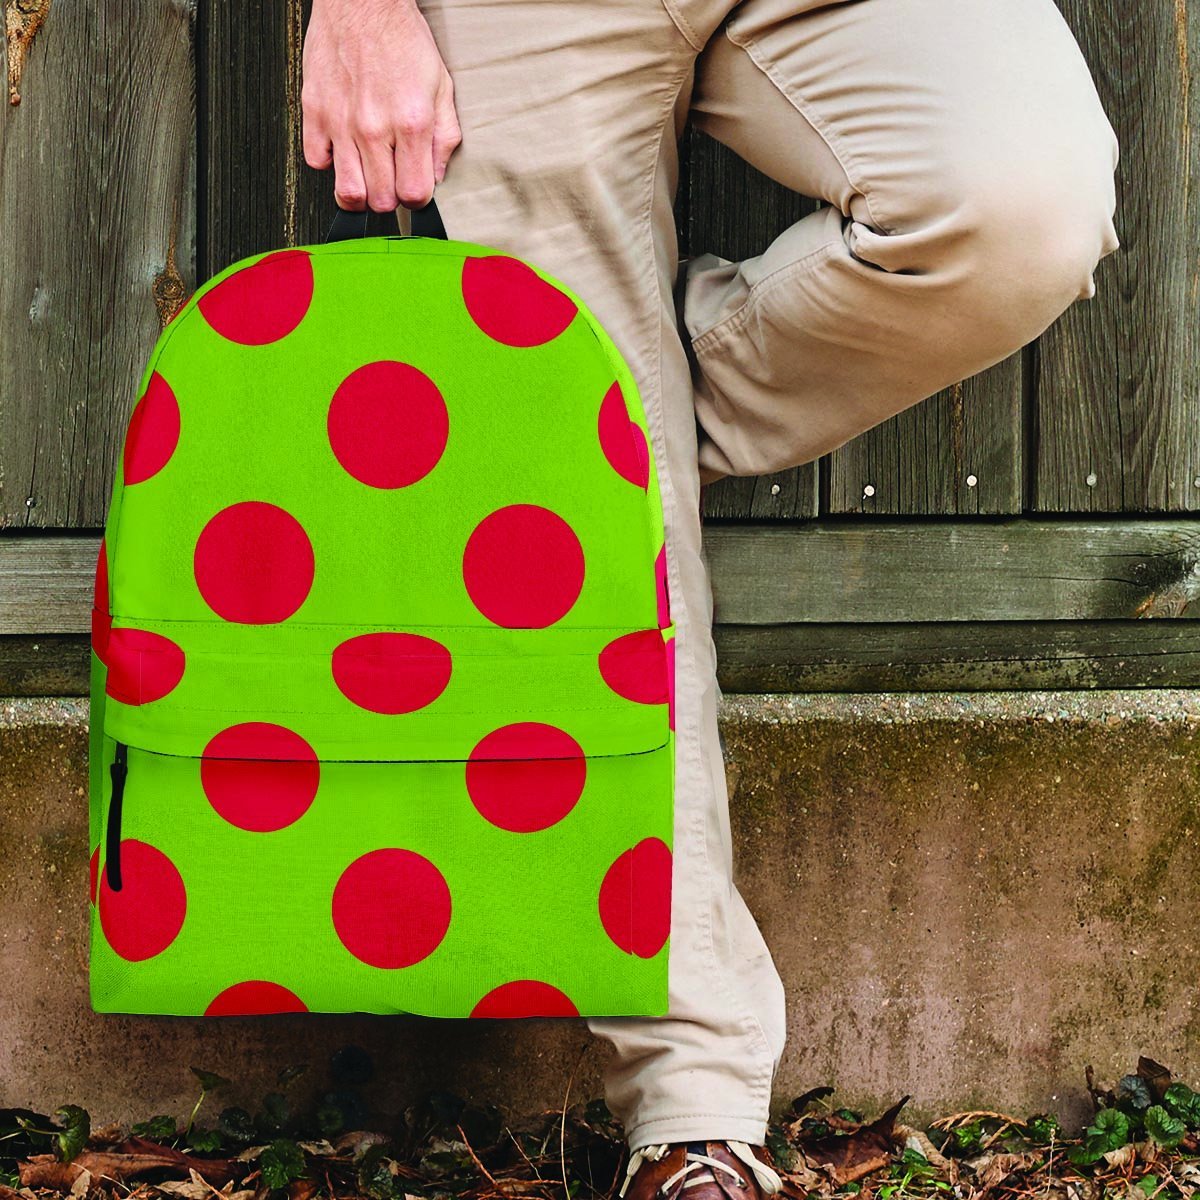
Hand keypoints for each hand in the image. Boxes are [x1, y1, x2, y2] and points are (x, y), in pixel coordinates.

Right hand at [302, 0, 461, 211]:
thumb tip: (437, 175)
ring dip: (360, 192)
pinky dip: (329, 163)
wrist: (362, 1)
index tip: (415, 189)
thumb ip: (444, 137)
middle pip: (381, 201)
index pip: (414, 194)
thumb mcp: (441, 87)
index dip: (417, 199)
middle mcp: (374, 127)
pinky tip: (343, 150)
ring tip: (367, 177)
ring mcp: (341, 122)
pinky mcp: (314, 111)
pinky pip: (316, 162)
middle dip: (390, 198)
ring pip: (348, 192)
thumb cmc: (401, 39)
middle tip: (391, 180)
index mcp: (411, 123)